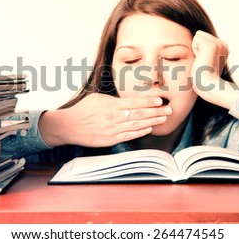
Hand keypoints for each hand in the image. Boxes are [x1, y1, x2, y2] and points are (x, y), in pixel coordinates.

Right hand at [39, 93, 171, 147]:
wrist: (69, 126)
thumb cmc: (83, 110)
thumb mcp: (98, 98)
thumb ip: (114, 100)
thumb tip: (129, 100)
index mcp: (111, 105)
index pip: (134, 102)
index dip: (148, 101)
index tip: (160, 100)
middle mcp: (114, 117)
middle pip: (139, 114)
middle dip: (156, 111)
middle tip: (169, 109)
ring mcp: (112, 130)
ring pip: (137, 125)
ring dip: (152, 121)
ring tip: (163, 118)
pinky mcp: (110, 140)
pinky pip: (129, 136)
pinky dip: (140, 132)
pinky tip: (149, 129)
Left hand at [191, 31, 235, 107]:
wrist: (207, 85)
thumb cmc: (204, 77)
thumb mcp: (206, 60)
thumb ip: (205, 50)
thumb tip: (197, 42)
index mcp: (224, 47)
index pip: (204, 37)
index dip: (200, 49)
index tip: (206, 62)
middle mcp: (223, 44)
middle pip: (201, 34)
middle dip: (198, 47)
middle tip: (203, 61)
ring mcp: (219, 44)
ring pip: (198, 36)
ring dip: (196, 48)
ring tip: (202, 60)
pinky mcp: (211, 45)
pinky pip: (196, 38)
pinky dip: (194, 49)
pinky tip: (201, 59)